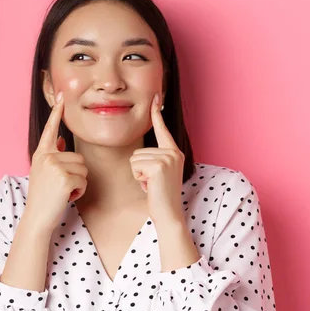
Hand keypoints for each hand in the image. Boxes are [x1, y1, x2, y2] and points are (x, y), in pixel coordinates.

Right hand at [25, 92, 87, 231]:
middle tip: (60, 187)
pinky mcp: (64, 178)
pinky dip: (79, 192)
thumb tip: (62, 140)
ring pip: (83, 169)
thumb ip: (53, 154)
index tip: (61, 95)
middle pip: (78, 157)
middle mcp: (46, 157)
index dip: (56, 112)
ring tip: (62, 192)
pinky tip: (67, 197)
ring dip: (78, 183)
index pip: (51, 129)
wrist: (37, 218)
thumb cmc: (43, 197)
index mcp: (41, 153)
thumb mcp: (44, 172)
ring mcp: (54, 167)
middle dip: (76, 175)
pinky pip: (84, 180)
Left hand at [129, 93, 184, 224]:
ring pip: (135, 158)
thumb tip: (140, 155)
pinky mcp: (159, 165)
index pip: (162, 129)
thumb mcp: (158, 173)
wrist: (169, 214)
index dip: (157, 113)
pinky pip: (135, 166)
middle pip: (138, 150)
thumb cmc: (160, 196)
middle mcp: (173, 152)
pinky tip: (150, 186)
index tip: (155, 96)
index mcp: (174, 152)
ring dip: (138, 174)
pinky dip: (139, 178)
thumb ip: (153, 160)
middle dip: (139, 169)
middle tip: (152, 182)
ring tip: (151, 184)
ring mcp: (168, 158)